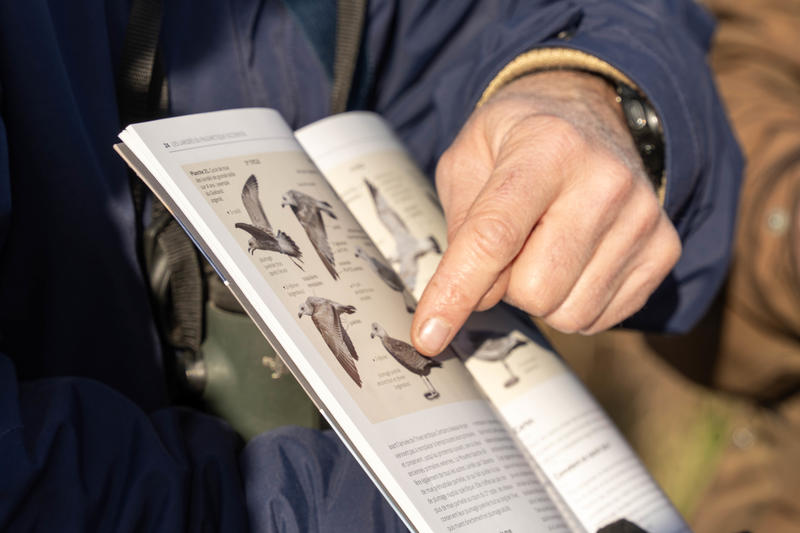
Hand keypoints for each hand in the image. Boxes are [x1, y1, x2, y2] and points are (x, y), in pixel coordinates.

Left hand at [411, 70, 680, 355]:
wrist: (592, 117)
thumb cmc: (519, 142)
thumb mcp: (469, 160)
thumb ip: (462, 226)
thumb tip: (472, 299)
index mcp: (547, 148)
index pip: (494, 237)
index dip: (456, 292)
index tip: (427, 336)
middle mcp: (605, 181)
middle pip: (534, 289)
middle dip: (506, 285)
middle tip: (512, 247)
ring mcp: (643, 218)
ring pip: (568, 312)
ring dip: (540, 296)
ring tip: (545, 248)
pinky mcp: (664, 249)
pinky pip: (600, 318)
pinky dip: (572, 302)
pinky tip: (574, 260)